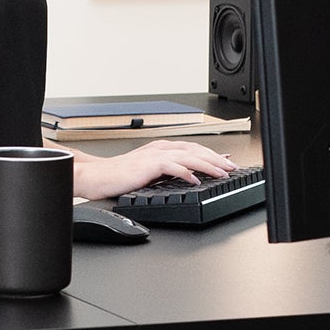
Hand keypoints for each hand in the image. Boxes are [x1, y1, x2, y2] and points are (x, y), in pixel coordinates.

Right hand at [74, 139, 239, 200]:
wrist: (97, 176)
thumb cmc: (119, 176)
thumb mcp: (149, 172)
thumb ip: (168, 171)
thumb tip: (189, 176)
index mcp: (161, 148)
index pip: (193, 148)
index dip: (213, 155)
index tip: (228, 162)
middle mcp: (160, 148)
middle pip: (196, 150)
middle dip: (217, 159)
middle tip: (233, 167)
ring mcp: (155, 155)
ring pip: (189, 156)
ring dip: (208, 165)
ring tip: (222, 173)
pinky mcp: (148, 165)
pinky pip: (173, 168)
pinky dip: (187, 173)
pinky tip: (196, 181)